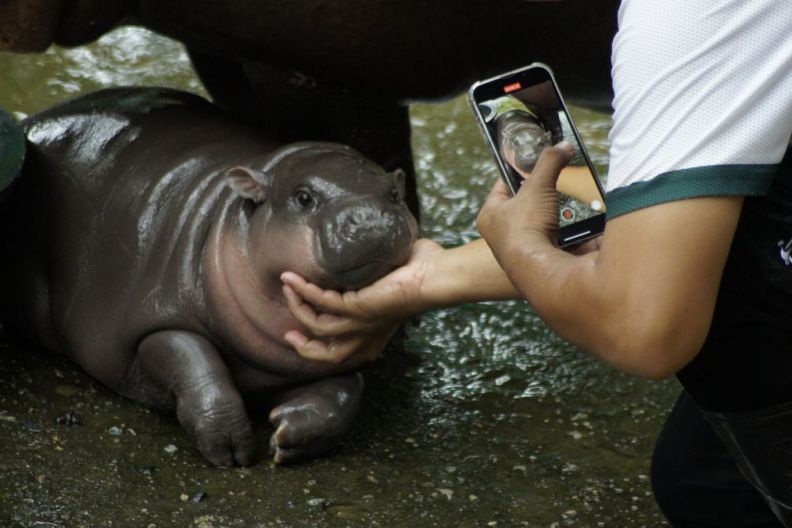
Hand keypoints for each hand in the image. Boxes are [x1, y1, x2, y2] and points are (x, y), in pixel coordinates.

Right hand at [281, 239, 444, 362]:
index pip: (346, 351)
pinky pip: (321, 303)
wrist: (436, 276)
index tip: (302, 335)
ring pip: (318, 327)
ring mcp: (362, 322)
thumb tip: (368, 247)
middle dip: (304, 346)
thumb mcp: (394, 277)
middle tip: (288, 333)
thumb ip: (377, 271)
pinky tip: (293, 278)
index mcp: (377, 331)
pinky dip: (303, 290)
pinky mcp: (358, 307)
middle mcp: (368, 333)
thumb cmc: (424, 272)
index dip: (321, 349)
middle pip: (329, 355)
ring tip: (287, 287)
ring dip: (297, 307)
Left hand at [477, 142, 573, 265]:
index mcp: (489, 214)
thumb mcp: (537, 186)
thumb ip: (549, 162)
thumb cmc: (524, 230)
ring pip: (545, 222)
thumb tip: (562, 147)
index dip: (520, 171)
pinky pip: (559, 238)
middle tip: (559, 183)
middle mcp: (502, 234)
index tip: (536, 162)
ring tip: (573, 202)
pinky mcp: (542, 259)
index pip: (504, 184)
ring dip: (560, 212)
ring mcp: (522, 248)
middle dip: (546, 194)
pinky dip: (571, 230)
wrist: (537, 270)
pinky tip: (581, 222)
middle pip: (527, 204)